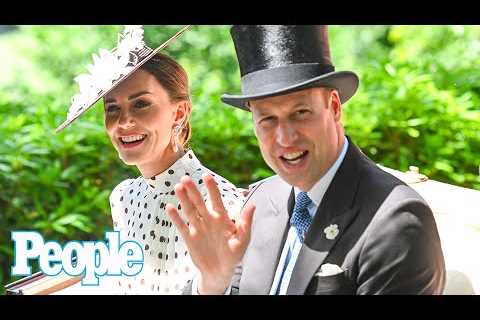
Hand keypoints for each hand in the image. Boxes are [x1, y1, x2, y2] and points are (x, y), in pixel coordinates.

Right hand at [166, 173, 254, 293]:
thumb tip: (252, 205)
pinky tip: (169, 207)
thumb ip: (245, 222)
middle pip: (199, 202)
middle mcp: (209, 220)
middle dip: (193, 190)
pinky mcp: (189, 238)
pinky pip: (181, 225)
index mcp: (222, 218)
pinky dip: (175, 217)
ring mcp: (198, 228)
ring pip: (189, 210)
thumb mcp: (243, 240)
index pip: (216, 200)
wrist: (220, 272)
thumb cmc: (234, 255)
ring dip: (183, 199)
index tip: (206, 176)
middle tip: (185, 178)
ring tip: (178, 187)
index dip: (212, 188)